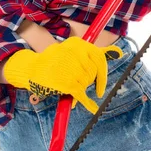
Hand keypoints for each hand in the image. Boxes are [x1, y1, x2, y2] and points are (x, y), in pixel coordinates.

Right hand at [3, 36, 123, 113]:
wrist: (30, 69)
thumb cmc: (54, 61)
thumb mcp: (73, 51)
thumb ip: (94, 53)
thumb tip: (120, 52)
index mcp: (77, 43)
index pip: (99, 57)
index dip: (102, 72)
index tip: (102, 82)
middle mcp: (74, 53)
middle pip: (93, 72)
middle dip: (92, 82)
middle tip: (88, 86)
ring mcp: (70, 67)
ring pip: (87, 83)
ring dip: (83, 89)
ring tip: (73, 89)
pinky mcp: (66, 82)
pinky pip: (82, 94)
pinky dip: (88, 103)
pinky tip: (92, 107)